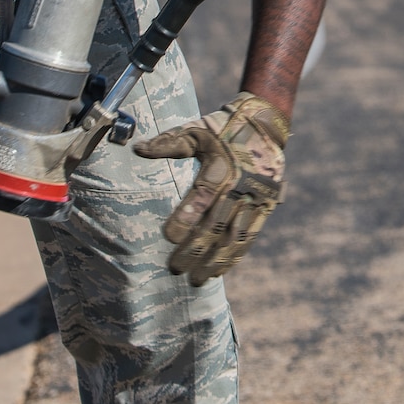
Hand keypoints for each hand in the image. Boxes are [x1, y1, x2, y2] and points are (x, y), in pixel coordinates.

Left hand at [133, 93, 288, 285]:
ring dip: (215, 260)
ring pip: (235, 236)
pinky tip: (219, 270)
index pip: (203, 195)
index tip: (168, 236)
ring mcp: (257, 197)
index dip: (186, 217)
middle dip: (195, 249)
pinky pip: (250, 236)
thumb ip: (168, 143)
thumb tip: (137, 150)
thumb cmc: (223, 129)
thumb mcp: (196, 130)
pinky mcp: (266, 206)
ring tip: (196, 279)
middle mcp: (242, 183)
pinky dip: (234, 256)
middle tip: (175, 268)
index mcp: (222, 164)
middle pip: (217, 223)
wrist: (266, 124)